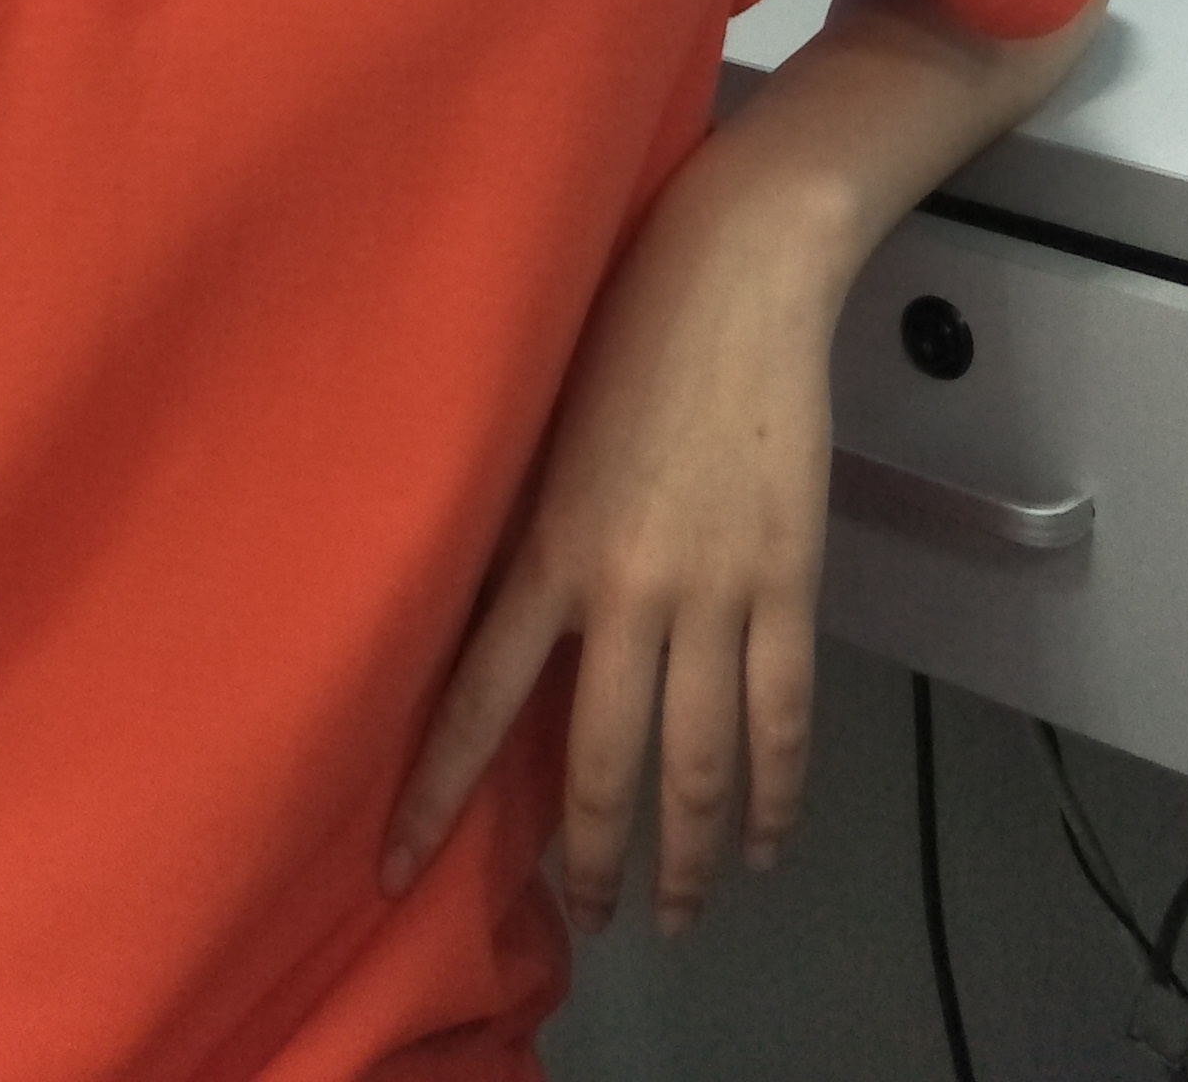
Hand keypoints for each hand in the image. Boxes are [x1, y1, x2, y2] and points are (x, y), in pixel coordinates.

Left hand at [380, 148, 842, 938]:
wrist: (735, 271)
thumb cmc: (622, 328)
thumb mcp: (540, 435)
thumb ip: (523, 535)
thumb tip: (494, 629)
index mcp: (546, 546)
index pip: (477, 702)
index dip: (436, 796)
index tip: (399, 870)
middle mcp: (625, 586)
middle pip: (605, 763)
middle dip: (596, 857)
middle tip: (595, 916)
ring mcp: (715, 588)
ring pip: (699, 762)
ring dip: (687, 854)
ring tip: (676, 910)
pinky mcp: (788, 575)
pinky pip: (783, 712)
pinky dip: (775, 790)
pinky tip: (762, 839)